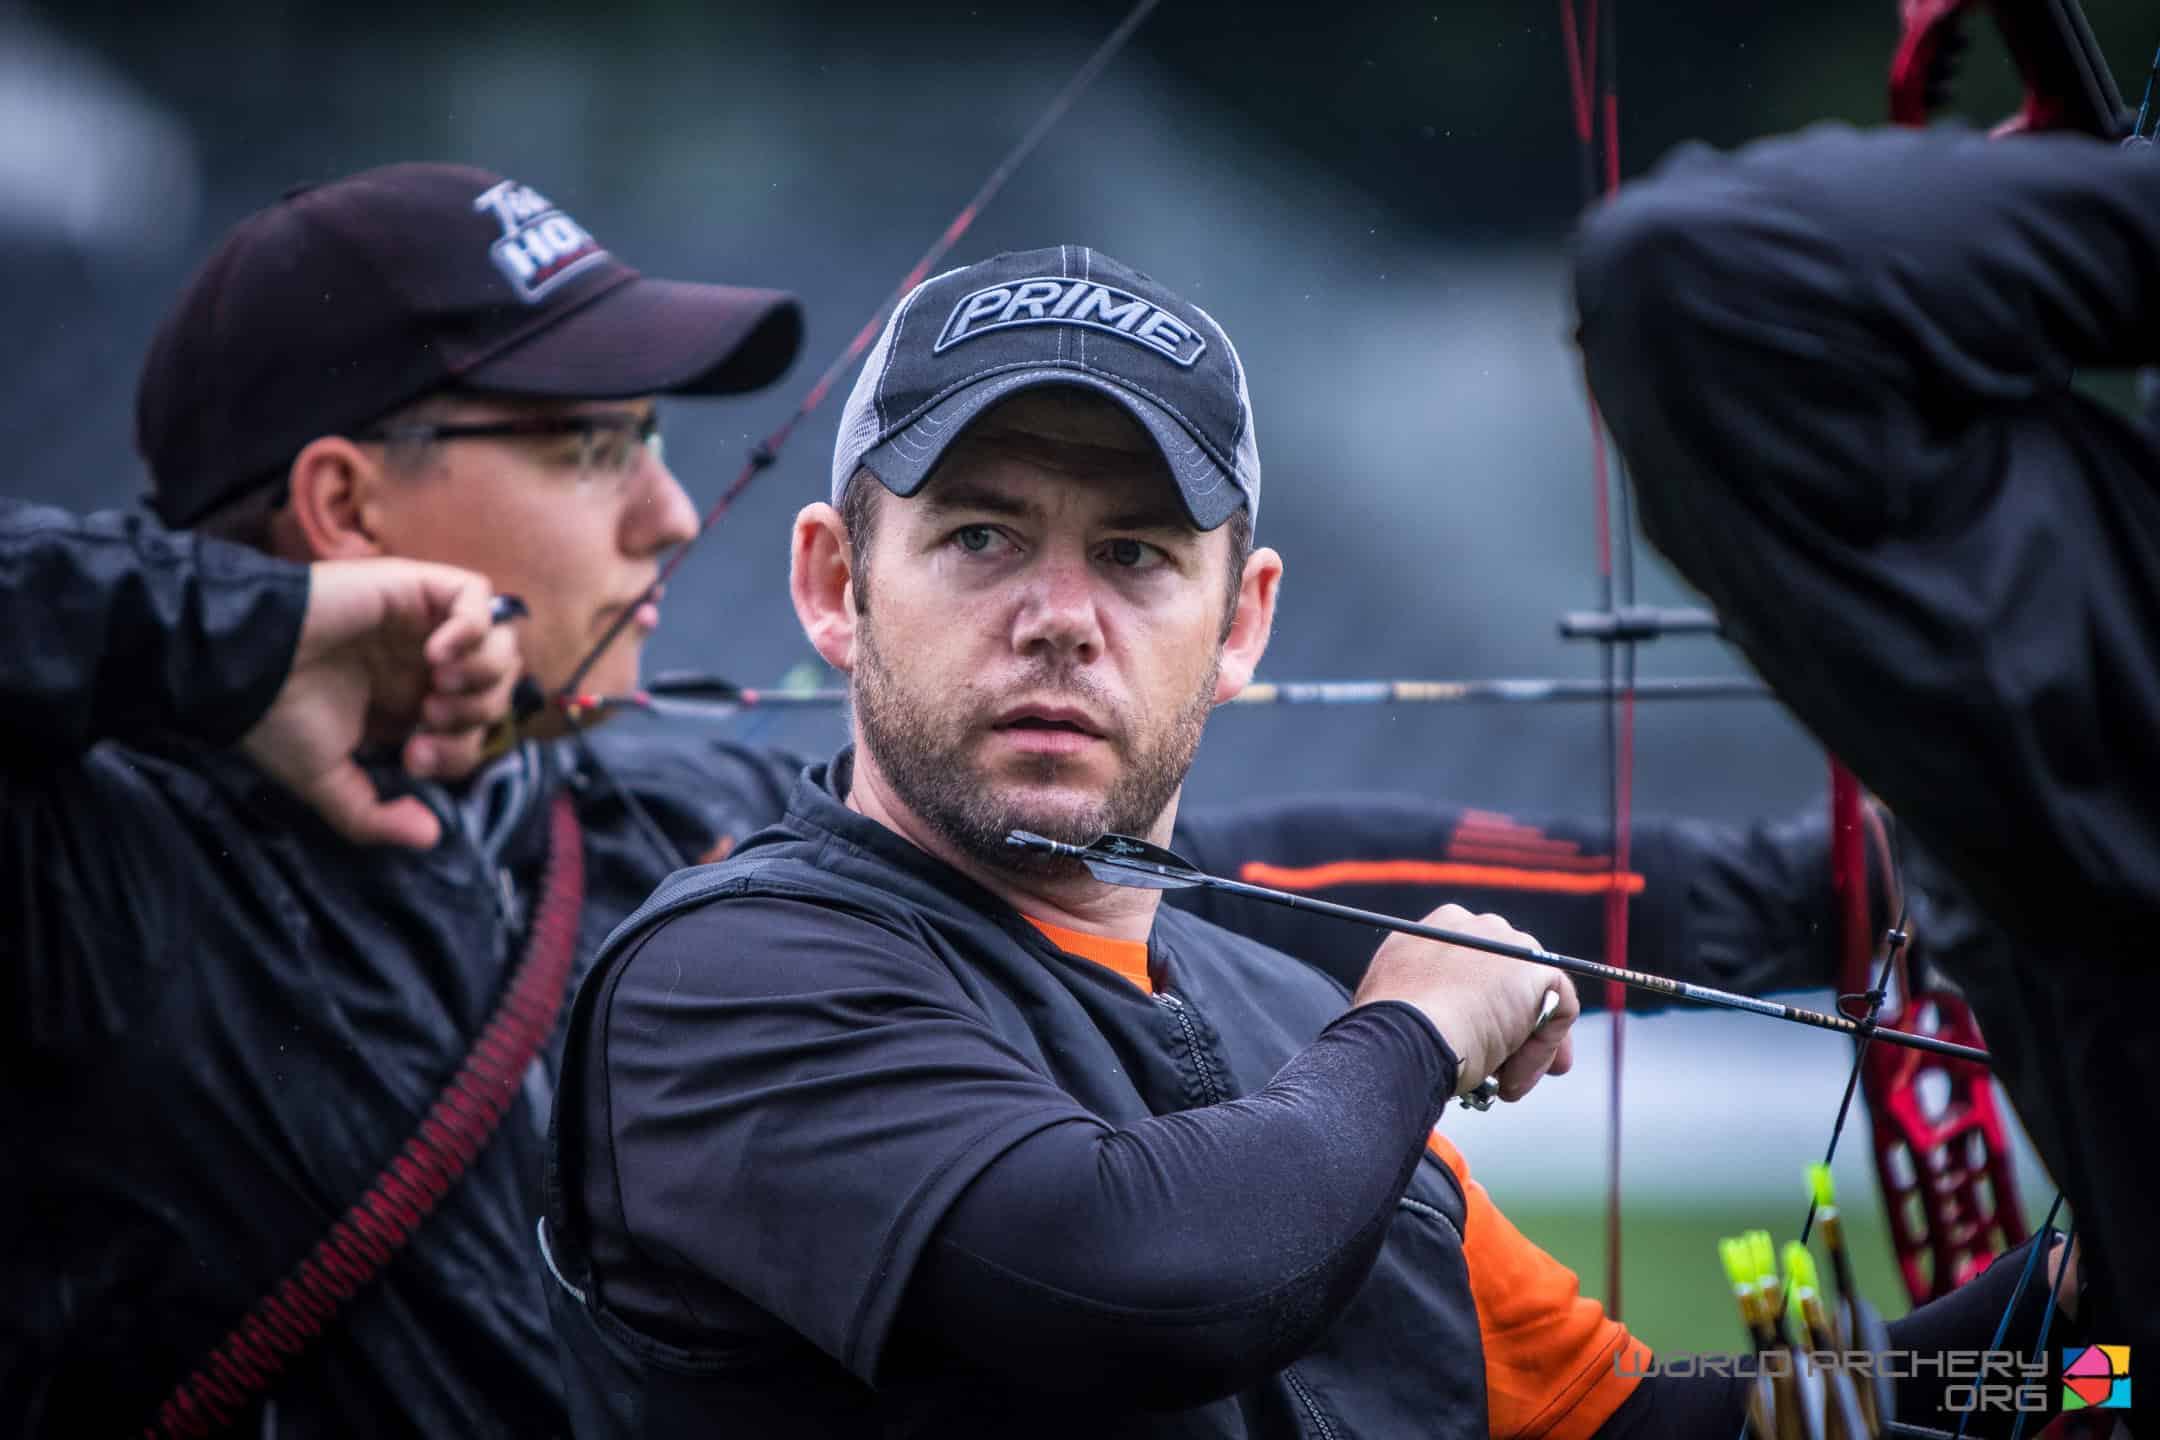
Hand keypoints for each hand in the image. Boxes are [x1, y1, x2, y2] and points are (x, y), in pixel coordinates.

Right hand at [240, 559, 522, 848]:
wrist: (241, 663)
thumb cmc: (277, 717)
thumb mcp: (327, 780)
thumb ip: (374, 817)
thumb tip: (431, 837)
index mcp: (410, 701)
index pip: (475, 729)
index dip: (460, 751)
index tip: (411, 758)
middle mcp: (424, 660)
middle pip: (499, 687)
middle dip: (477, 715)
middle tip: (429, 718)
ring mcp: (423, 621)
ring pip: (501, 641)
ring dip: (483, 674)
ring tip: (437, 687)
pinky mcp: (415, 585)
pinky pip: (477, 593)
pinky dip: (472, 627)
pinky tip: (434, 654)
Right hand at [1352, 905, 1579, 1101]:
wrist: (1406, 1034)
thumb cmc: (1389, 1031)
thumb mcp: (1397, 1000)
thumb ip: (1423, 996)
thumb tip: (1437, 1020)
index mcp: (1440, 929)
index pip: (1475, 966)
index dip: (1480, 1006)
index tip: (1479, 1042)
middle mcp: (1478, 926)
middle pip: (1509, 979)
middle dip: (1511, 1025)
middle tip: (1503, 1070)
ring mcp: (1511, 945)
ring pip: (1535, 999)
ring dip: (1525, 1046)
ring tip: (1503, 1085)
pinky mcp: (1538, 970)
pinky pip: (1558, 1012)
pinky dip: (1543, 1051)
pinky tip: (1512, 1081)